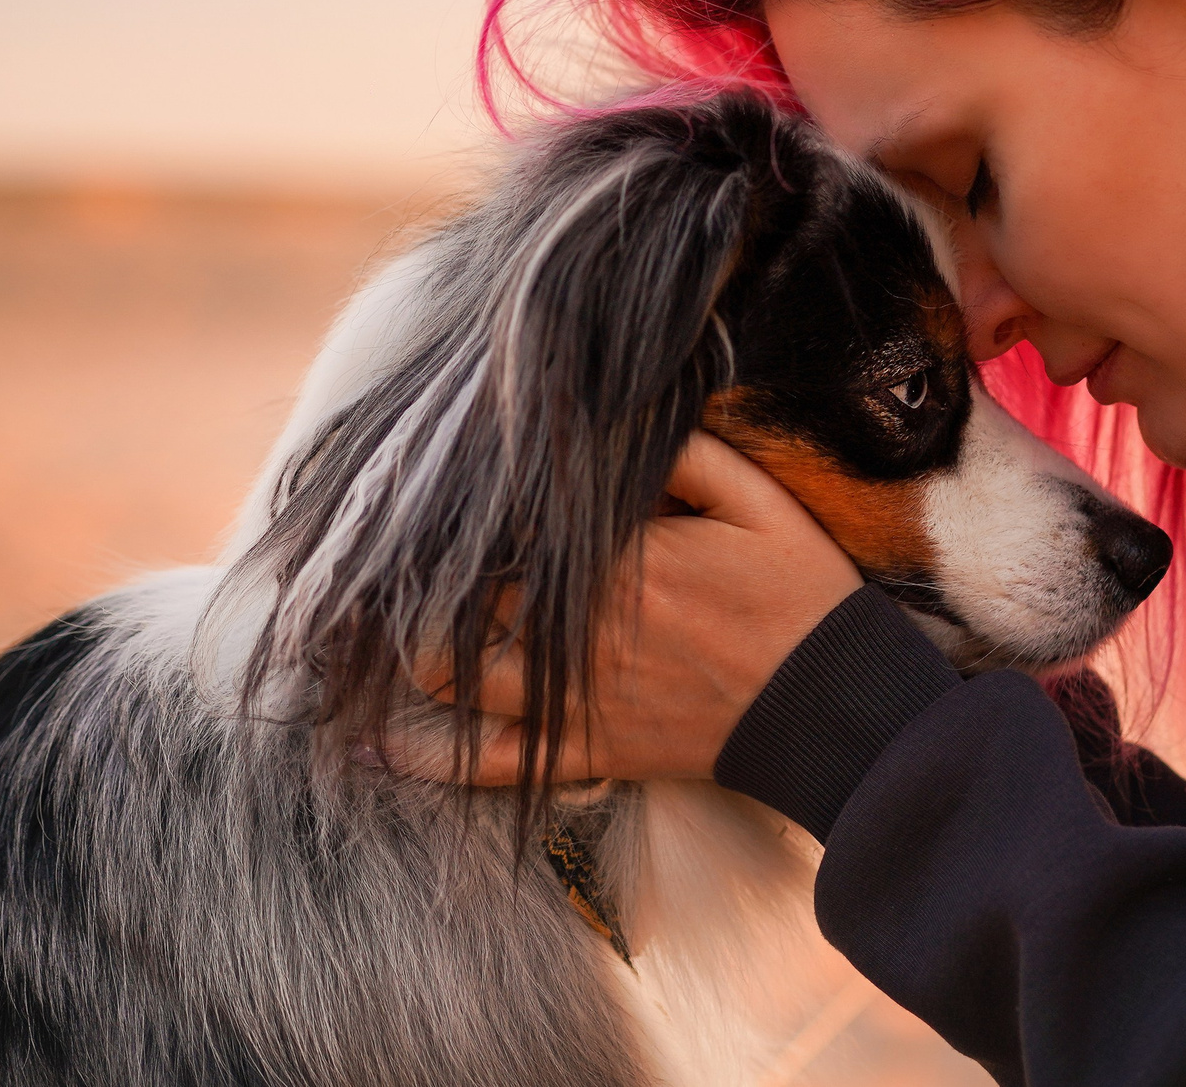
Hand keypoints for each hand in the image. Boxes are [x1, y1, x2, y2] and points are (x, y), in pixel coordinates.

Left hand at [385, 431, 862, 783]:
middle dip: (414, 577)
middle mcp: (577, 629)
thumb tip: (616, 421)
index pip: (507, 528)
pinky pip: (488, 763)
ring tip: (353, 633)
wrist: (833, 706)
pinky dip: (424, 759)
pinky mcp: (586, 750)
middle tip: (368, 557)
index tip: (419, 493)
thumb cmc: (800, 595)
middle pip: (464, 595)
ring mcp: (576, 696)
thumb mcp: (758, 501)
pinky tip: (365, 749)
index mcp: (616, 558)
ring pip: (454, 675)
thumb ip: (685, 456)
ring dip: (401, 653)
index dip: (458, 512)